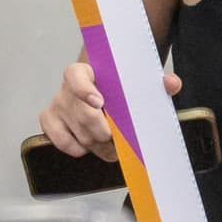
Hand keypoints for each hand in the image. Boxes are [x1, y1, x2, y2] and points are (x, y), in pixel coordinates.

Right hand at [39, 64, 182, 160]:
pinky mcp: (49, 122)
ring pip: (78, 133)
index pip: (75, 75)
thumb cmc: (119, 89)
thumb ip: (157, 81)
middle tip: (120, 138)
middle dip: (105, 132)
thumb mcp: (138, 83)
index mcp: (85, 72)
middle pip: (83, 115)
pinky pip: (60, 141)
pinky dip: (78, 149)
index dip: (84, 89)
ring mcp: (57, 106)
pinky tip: (91, 147)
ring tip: (114, 147)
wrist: (101, 93)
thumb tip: (172, 83)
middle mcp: (66, 88)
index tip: (99, 101)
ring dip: (99, 145)